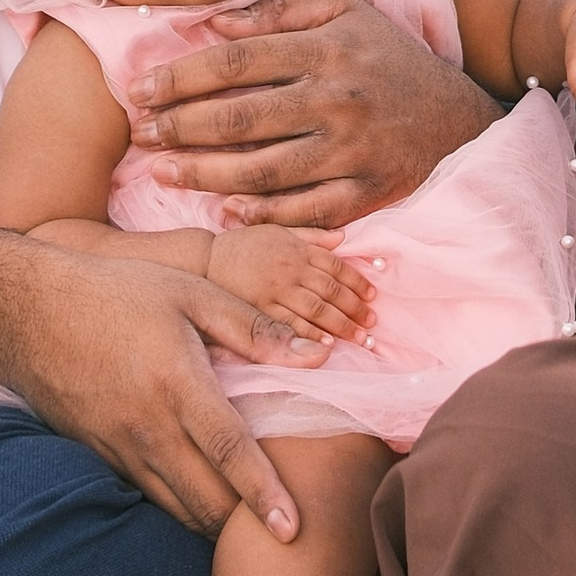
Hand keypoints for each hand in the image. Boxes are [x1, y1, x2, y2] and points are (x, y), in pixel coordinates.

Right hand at [0, 241, 320, 540]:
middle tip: (287, 534)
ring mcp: (120, 449)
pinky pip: (149, 497)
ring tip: (253, 529)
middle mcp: (148, 427)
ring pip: (178, 508)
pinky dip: (181, 508)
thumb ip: (255, 329)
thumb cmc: (117, 292)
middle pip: (207, 500)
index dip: (264, 495)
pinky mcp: (101, 457)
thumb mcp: (191, 294)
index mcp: (177, 384)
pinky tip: (205, 502)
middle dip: (247, 527)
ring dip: (215, 524)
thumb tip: (319, 356)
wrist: (27, 312)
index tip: (293, 532)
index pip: (229, 452)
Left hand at [130, 0, 498, 228]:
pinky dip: (262, 215)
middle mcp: (335, 100)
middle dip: (180, 126)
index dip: (181, 76)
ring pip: (262, 170)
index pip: (236, 61)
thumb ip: (280, 10)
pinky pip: (302, 211)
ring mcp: (350, 151)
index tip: (140, 87)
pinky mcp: (364, 194)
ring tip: (163, 170)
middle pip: (239, 118)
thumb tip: (212, 23)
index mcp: (326, 49)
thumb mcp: (346, 12)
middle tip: (140, 132)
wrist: (460, 118)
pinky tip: (224, 210)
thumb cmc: (390, 58)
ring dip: (204, 173)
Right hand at [206, 224, 378, 344]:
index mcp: (296, 249)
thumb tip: (342, 238)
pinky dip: (311, 336)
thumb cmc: (243, 246)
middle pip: (331, 290)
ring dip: (342, 325)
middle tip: (372, 322)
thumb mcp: (276, 230)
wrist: (203, 261)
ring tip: (360, 338)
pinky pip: (290, 325)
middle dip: (355, 308)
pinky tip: (328, 346)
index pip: (335, 266)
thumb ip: (310, 235)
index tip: (372, 295)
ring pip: (316, 310)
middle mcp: (289, 269)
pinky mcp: (260, 310)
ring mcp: (275, 291)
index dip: (357, 281)